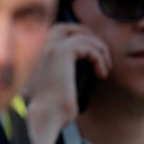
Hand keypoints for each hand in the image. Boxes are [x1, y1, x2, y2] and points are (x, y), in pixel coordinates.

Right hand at [25, 23, 110, 143]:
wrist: (46, 117)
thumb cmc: (54, 108)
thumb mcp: (60, 85)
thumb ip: (68, 69)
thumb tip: (90, 64)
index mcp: (37, 53)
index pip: (60, 32)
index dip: (81, 38)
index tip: (96, 56)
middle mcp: (40, 46)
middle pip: (69, 27)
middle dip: (90, 37)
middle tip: (104, 56)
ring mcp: (49, 47)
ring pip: (83, 36)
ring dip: (100, 50)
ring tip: (106, 68)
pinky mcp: (60, 52)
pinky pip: (88, 46)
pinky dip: (99, 58)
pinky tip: (102, 74)